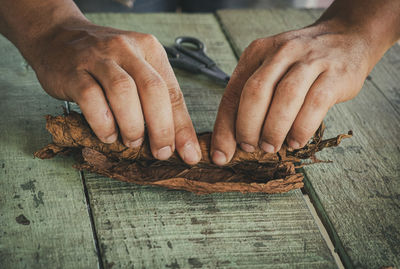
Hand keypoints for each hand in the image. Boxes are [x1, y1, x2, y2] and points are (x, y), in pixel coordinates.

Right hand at [27, 21, 200, 163]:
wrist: (58, 37)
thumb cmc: (106, 63)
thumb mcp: (137, 72)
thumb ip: (159, 102)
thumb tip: (182, 144)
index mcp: (150, 49)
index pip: (172, 91)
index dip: (182, 126)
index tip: (189, 154)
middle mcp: (127, 49)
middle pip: (152, 89)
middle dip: (161, 127)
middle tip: (161, 152)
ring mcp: (99, 58)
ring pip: (123, 91)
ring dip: (132, 124)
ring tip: (132, 142)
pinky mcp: (73, 71)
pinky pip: (91, 97)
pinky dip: (103, 122)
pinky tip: (107, 135)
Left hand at [211, 21, 374, 164]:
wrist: (347, 38)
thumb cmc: (301, 63)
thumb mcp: (271, 68)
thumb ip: (252, 97)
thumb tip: (233, 140)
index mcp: (257, 52)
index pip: (233, 92)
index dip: (224, 127)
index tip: (221, 154)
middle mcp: (281, 52)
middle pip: (255, 92)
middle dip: (247, 127)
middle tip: (250, 147)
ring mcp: (310, 60)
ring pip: (285, 98)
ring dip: (274, 130)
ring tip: (271, 147)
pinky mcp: (334, 74)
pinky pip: (315, 104)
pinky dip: (302, 128)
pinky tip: (296, 141)